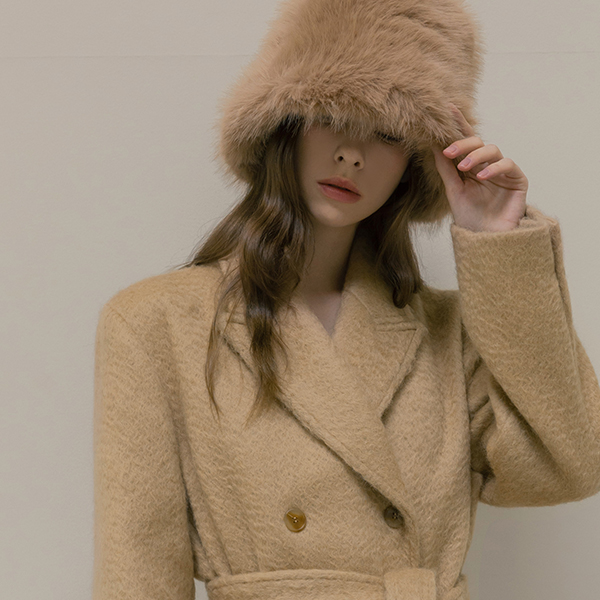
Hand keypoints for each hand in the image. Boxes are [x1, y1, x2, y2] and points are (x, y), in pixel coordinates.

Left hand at [432, 103, 528, 231]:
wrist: (484, 239)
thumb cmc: (469, 217)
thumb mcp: (453, 191)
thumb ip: (446, 169)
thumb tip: (435, 146)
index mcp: (471, 165)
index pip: (465, 141)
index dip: (458, 124)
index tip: (447, 109)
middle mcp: (487, 164)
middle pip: (478, 142)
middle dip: (463, 143)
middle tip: (449, 152)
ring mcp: (503, 171)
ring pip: (493, 149)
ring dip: (477, 155)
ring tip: (464, 168)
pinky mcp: (518, 180)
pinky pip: (508, 165)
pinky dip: (494, 168)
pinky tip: (482, 177)